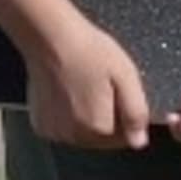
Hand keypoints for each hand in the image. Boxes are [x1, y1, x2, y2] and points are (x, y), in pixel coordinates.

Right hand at [24, 21, 151, 149]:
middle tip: (104, 87)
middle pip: (101, 139)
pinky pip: (63, 129)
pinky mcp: (40, 125)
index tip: (123, 95)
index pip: (123, 138)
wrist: (50, 38)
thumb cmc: (90, 52)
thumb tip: (140, 141)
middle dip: (108, 120)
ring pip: (82, 136)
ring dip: (88, 121)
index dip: (127, 118)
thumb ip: (135, 113)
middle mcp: (74, 137)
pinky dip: (68, 118)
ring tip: (86, 88)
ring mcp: (54, 132)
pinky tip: (68, 94)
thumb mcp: (125, 76)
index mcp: (98, 128)